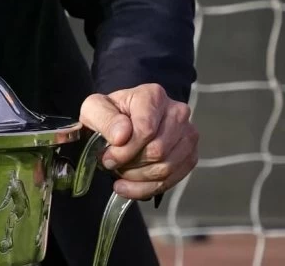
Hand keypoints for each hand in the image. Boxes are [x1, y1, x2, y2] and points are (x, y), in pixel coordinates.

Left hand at [79, 83, 198, 200]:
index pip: (145, 130)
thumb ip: (104, 118)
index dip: (124, 150)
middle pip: (158, 151)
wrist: (123, 121)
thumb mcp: (94, 109)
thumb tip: (122, 136)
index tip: (107, 157)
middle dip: (131, 165)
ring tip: (122, 173)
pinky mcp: (190, 155)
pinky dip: (147, 188)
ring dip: (138, 178)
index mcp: (153, 96)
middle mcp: (177, 112)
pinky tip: (130, 187)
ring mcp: (187, 134)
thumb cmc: (110, 114)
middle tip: (113, 165)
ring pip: (166, 168)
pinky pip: (172, 180)